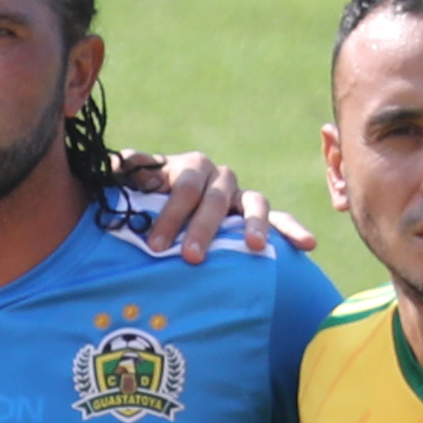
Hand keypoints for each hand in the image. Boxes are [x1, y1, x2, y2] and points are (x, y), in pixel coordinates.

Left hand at [116, 151, 309, 259]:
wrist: (159, 202)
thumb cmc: (140, 196)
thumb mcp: (127, 183)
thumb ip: (122, 171)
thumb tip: (114, 166)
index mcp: (189, 167)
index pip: (184, 186)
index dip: (170, 214)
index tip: (154, 244)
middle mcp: (218, 178)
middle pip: (216, 199)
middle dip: (203, 227)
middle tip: (191, 257)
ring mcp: (240, 196)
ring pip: (254, 202)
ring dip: (255, 224)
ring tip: (255, 248)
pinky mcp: (255, 215)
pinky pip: (279, 219)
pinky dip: (292, 229)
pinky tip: (307, 245)